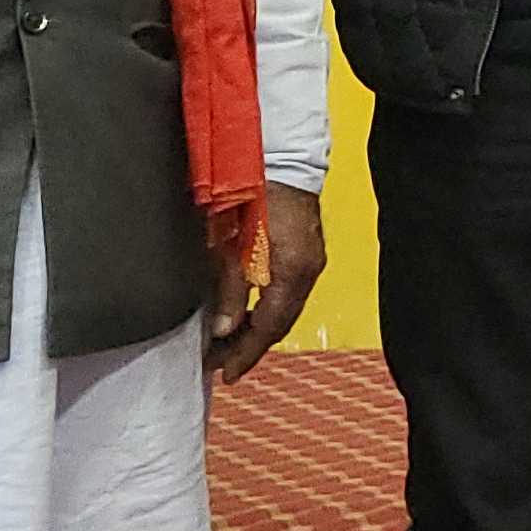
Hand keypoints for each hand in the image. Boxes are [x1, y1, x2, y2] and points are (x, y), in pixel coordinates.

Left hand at [207, 185, 326, 385]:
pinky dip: (267, 310)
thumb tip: (224, 330)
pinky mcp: (306, 251)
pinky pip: (287, 293)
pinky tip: (248, 314)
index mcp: (293, 272)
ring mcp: (311, 261)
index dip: (246, 353)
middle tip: (220, 365)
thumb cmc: (253, 194)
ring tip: (229, 345)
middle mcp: (308, 271)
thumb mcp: (233, 244)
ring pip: (284, 309)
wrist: (281, 156)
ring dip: (258, 329)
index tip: (224, 374)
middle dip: (250, 346)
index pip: (270, 326)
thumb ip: (231, 288)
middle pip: (280, 322)